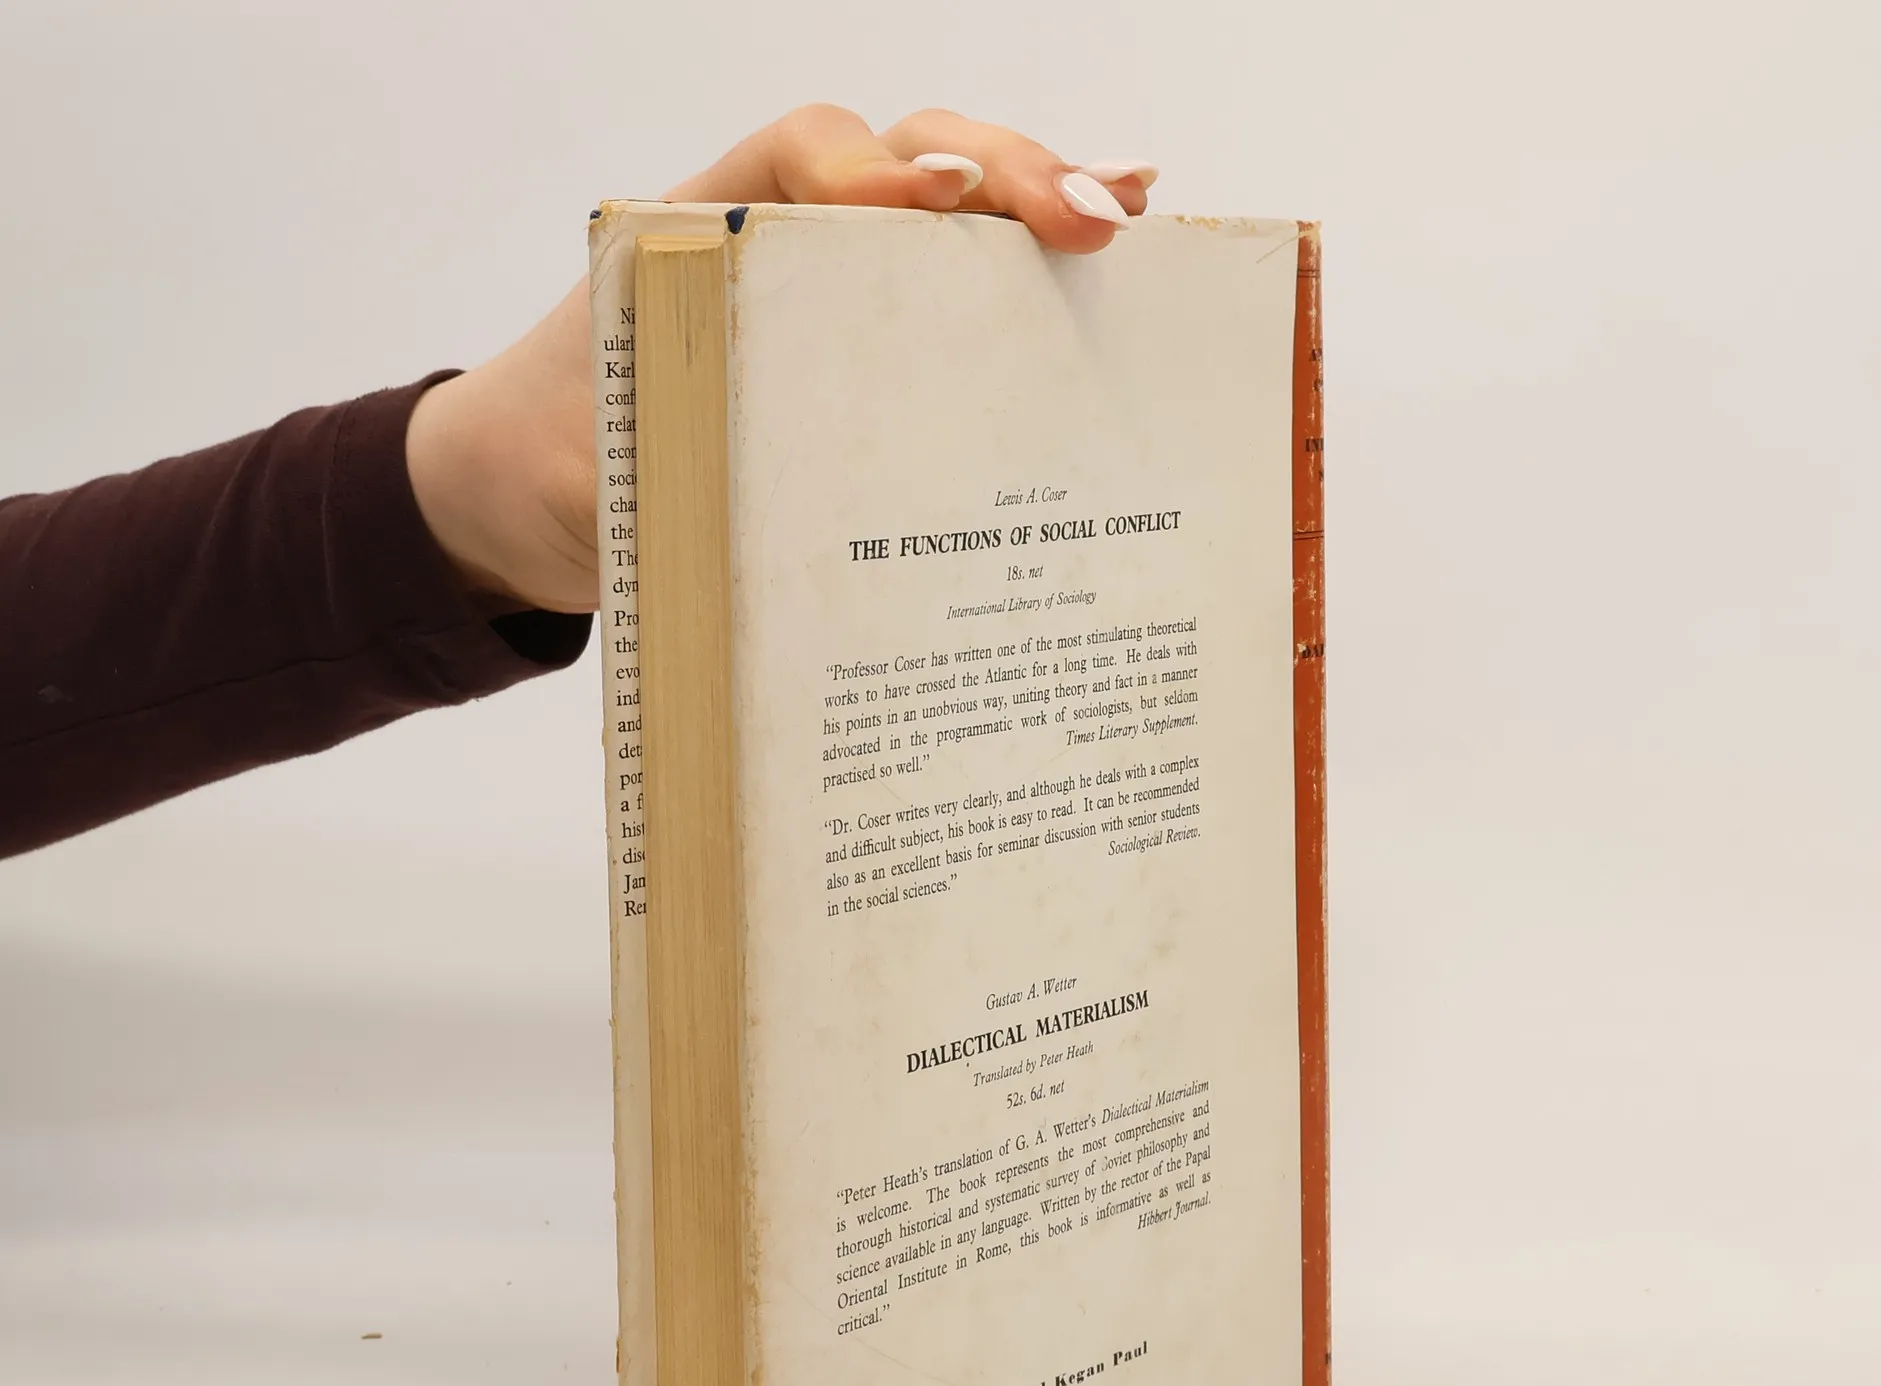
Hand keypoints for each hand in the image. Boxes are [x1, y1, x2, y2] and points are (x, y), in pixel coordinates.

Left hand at [406, 106, 1155, 614]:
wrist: (532, 489)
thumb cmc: (565, 462)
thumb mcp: (592, 472)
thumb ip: (658, 465)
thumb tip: (755, 503)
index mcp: (702, 236)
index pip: (800, 164)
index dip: (868, 176)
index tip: (922, 206)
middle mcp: (783, 239)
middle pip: (909, 163)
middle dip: (1001, 177)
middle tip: (1083, 221)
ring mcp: (836, 286)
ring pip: (952, 212)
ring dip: (1041, 204)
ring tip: (1124, 215)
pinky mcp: (872, 346)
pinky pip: (958, 288)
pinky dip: (1029, 270)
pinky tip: (1114, 256)